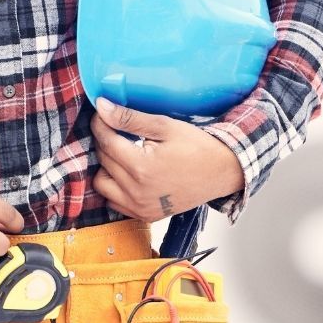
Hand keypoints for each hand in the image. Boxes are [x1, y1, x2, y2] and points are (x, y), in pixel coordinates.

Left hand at [89, 97, 243, 222]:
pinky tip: (128, 174)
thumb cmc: (197, 147)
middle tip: (117, 130)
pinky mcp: (146, 215)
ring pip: (101, 184)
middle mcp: (137, 191)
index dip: (100, 124)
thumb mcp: (165, 126)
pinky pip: (114, 202)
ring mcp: (140, 207)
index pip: (106, 141)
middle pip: (102, 160)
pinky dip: (115, 188)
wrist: (222, 172)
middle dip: (105, 141)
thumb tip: (102, 107)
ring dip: (106, 167)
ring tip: (123, 154)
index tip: (102, 114)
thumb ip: (130, 118)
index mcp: (141, 167)